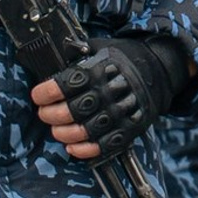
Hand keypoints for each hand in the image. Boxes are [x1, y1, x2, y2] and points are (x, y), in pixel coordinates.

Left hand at [30, 34, 188, 160]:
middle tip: (45, 113)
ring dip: (64, 134)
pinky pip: (104, 145)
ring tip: (57, 130)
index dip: (46, 93)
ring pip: (85, 131)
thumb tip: (52, 54)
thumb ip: (77, 53)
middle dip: (51, 115)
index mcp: (100, 71)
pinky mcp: (129, 129)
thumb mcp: (100, 47)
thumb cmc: (124, 58)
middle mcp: (110, 93)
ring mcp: (121, 113)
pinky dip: (85, 149)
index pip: (66, 84)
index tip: (38, 95)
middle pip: (72, 111)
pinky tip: (72, 147)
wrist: (160, 70)